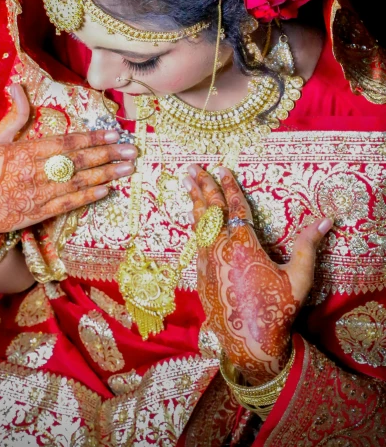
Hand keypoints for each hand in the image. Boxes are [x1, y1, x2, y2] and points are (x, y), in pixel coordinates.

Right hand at [0, 84, 136, 233]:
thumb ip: (14, 115)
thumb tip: (16, 85)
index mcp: (24, 152)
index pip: (66, 143)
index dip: (92, 138)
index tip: (114, 134)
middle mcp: (34, 173)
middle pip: (78, 162)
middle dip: (108, 155)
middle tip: (131, 151)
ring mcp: (37, 195)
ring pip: (78, 184)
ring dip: (105, 175)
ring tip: (126, 169)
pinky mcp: (38, 213)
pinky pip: (68, 205)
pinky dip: (88, 198)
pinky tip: (106, 190)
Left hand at [186, 164, 331, 383]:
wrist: (249, 343)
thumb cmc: (276, 310)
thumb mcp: (298, 278)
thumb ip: (307, 246)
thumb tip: (325, 221)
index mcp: (243, 245)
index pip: (234, 207)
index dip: (228, 186)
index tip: (222, 168)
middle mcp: (220, 248)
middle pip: (210, 210)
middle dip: (202, 186)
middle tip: (193, 167)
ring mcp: (207, 261)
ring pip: (199, 223)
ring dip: (194, 200)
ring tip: (186, 182)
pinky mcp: (201, 274)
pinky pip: (196, 240)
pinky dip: (195, 224)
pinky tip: (194, 218)